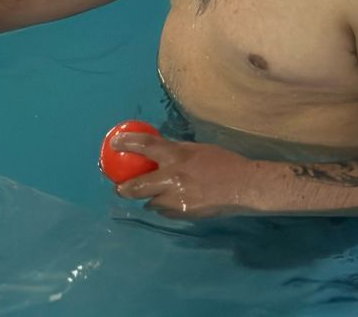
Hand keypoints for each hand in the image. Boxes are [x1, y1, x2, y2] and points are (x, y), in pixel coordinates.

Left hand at [110, 131, 254, 219]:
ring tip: (152, 195)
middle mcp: (173, 177)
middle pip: (137, 186)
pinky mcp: (184, 214)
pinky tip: (172, 203)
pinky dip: (166, 207)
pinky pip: (167, 211)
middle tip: (119, 188)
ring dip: (150, 198)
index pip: (146, 145)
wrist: (243, 186)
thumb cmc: (223, 162)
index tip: (113, 143)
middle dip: (124, 188)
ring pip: (152, 202)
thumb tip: (160, 153)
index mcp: (177, 155)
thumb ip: (177, 153)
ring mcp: (177, 199)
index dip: (127, 143)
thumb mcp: (197, 149)